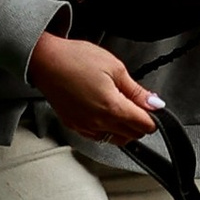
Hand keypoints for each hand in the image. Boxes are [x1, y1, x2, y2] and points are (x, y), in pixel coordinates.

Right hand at [29, 29, 159, 145]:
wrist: (45, 60)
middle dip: (139, 122)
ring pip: (115, 139)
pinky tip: (104, 112)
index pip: (144, 126)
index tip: (151, 106)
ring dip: (124, 128)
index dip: (152, 117)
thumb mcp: (115, 68)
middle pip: (132, 135)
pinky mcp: (73, 126)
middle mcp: (97, 123)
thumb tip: (154, 103)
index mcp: (112, 108)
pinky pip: (97, 136)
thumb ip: (137, 91)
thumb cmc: (75, 59)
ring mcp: (84, 127)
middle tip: (137, 103)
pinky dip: (106, 129)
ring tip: (120, 106)